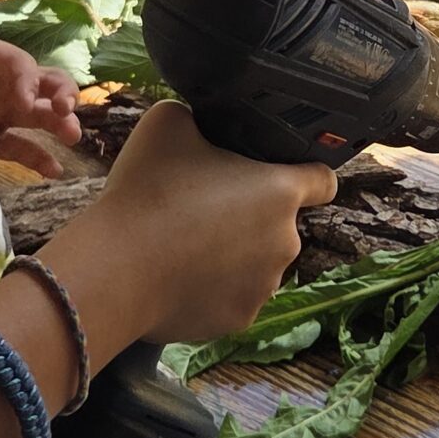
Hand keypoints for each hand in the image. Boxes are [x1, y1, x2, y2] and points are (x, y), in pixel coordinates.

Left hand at [0, 0, 81, 171]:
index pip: (22, 65)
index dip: (29, 80)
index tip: (24, 98)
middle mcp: (5, 85)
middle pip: (47, 86)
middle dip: (64, 95)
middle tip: (66, 110)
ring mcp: (2, 114)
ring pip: (42, 118)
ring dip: (61, 125)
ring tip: (72, 136)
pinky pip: (22, 149)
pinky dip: (40, 159)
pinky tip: (55, 170)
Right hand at [76, 100, 335, 345]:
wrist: (116, 269)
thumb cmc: (147, 191)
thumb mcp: (170, 123)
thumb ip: (202, 118)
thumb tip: (201, 124)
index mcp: (281, 191)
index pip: (322, 181)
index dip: (303, 173)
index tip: (277, 175)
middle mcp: (286, 241)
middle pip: (278, 224)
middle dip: (249, 216)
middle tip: (200, 208)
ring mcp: (264, 286)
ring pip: (255, 263)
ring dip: (232, 254)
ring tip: (183, 245)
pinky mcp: (239, 318)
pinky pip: (232, 296)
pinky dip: (212, 288)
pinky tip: (176, 277)